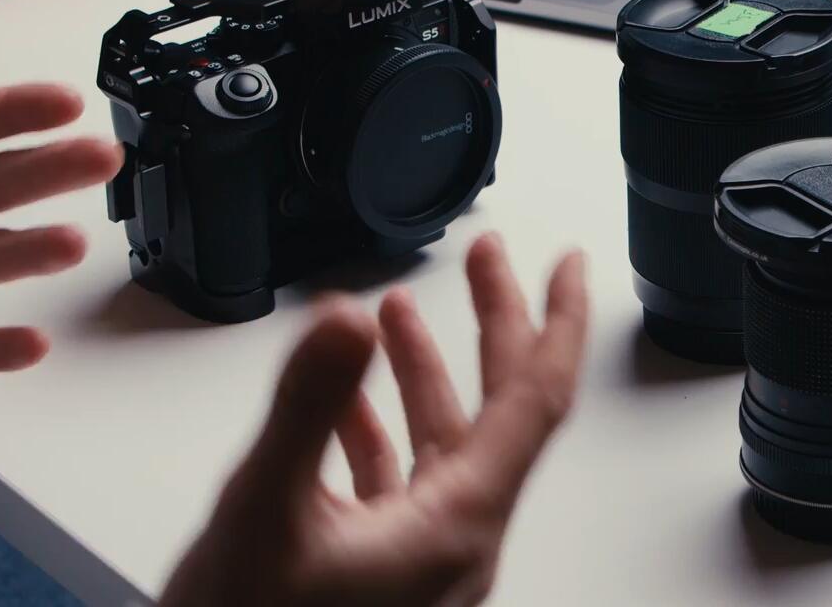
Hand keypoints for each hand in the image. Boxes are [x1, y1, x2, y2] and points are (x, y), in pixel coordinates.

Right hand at [162, 234, 589, 606]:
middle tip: (484, 256)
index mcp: (456, 528)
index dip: (552, 321)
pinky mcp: (374, 583)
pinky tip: (346, 404)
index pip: (535, 402)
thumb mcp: (266, 514)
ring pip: (441, 448)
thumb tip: (344, 316)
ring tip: (393, 310)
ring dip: (422, 373)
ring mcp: (415, 568)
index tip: (565, 262)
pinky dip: (377, 431)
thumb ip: (309, 406)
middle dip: (490, 325)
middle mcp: (452, 546)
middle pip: (495, 413)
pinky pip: (397, 488)